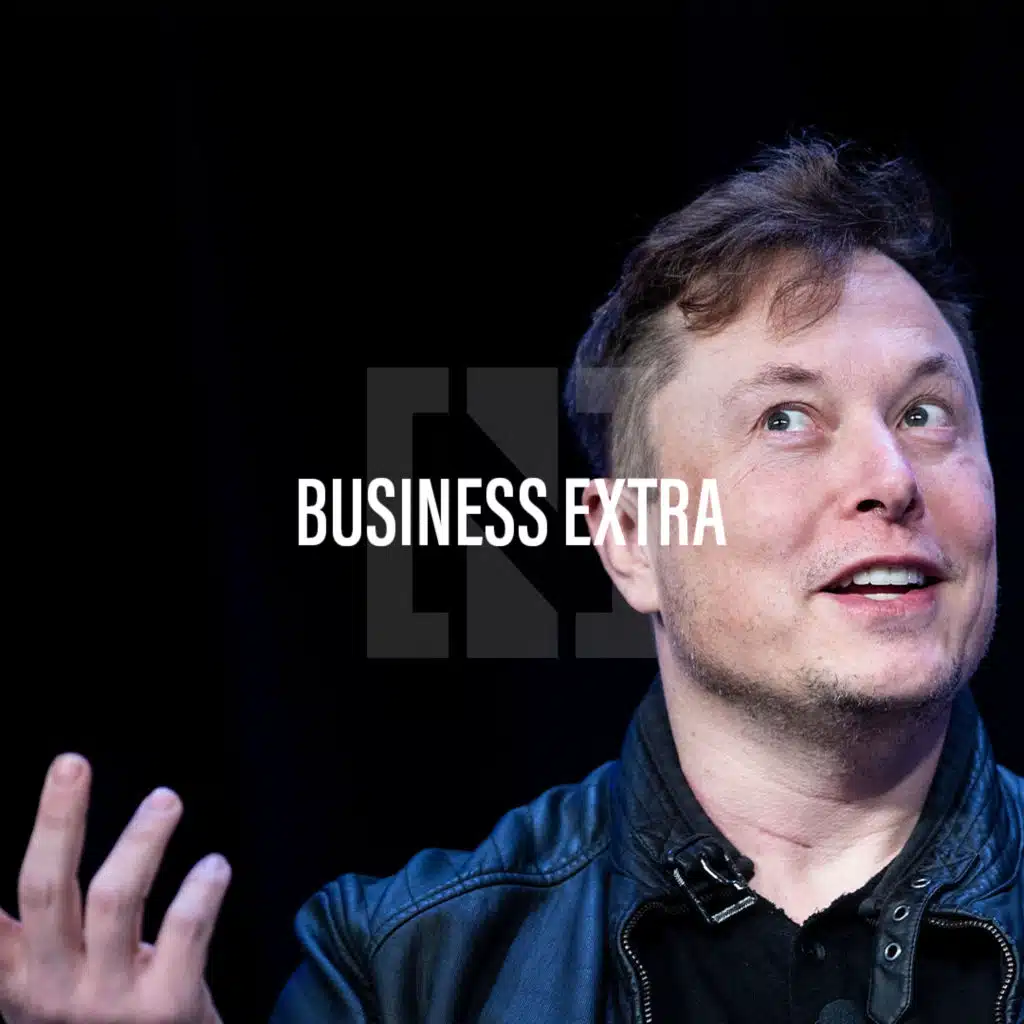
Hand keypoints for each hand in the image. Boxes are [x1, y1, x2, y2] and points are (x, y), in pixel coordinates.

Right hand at [0, 753, 229, 1023]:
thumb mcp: (52, 984)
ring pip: (115, 900)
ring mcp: (110, 999)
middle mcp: (54, 988)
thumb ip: (32, 932)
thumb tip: (40, 848)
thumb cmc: (103, 1018)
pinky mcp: (168, 1005)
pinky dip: (200, 891)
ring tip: (165, 800)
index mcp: (19, 977)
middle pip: (45, 889)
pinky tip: (215, 866)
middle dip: (56, 820)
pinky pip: (183, 931)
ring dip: (140, 840)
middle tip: (71, 763)